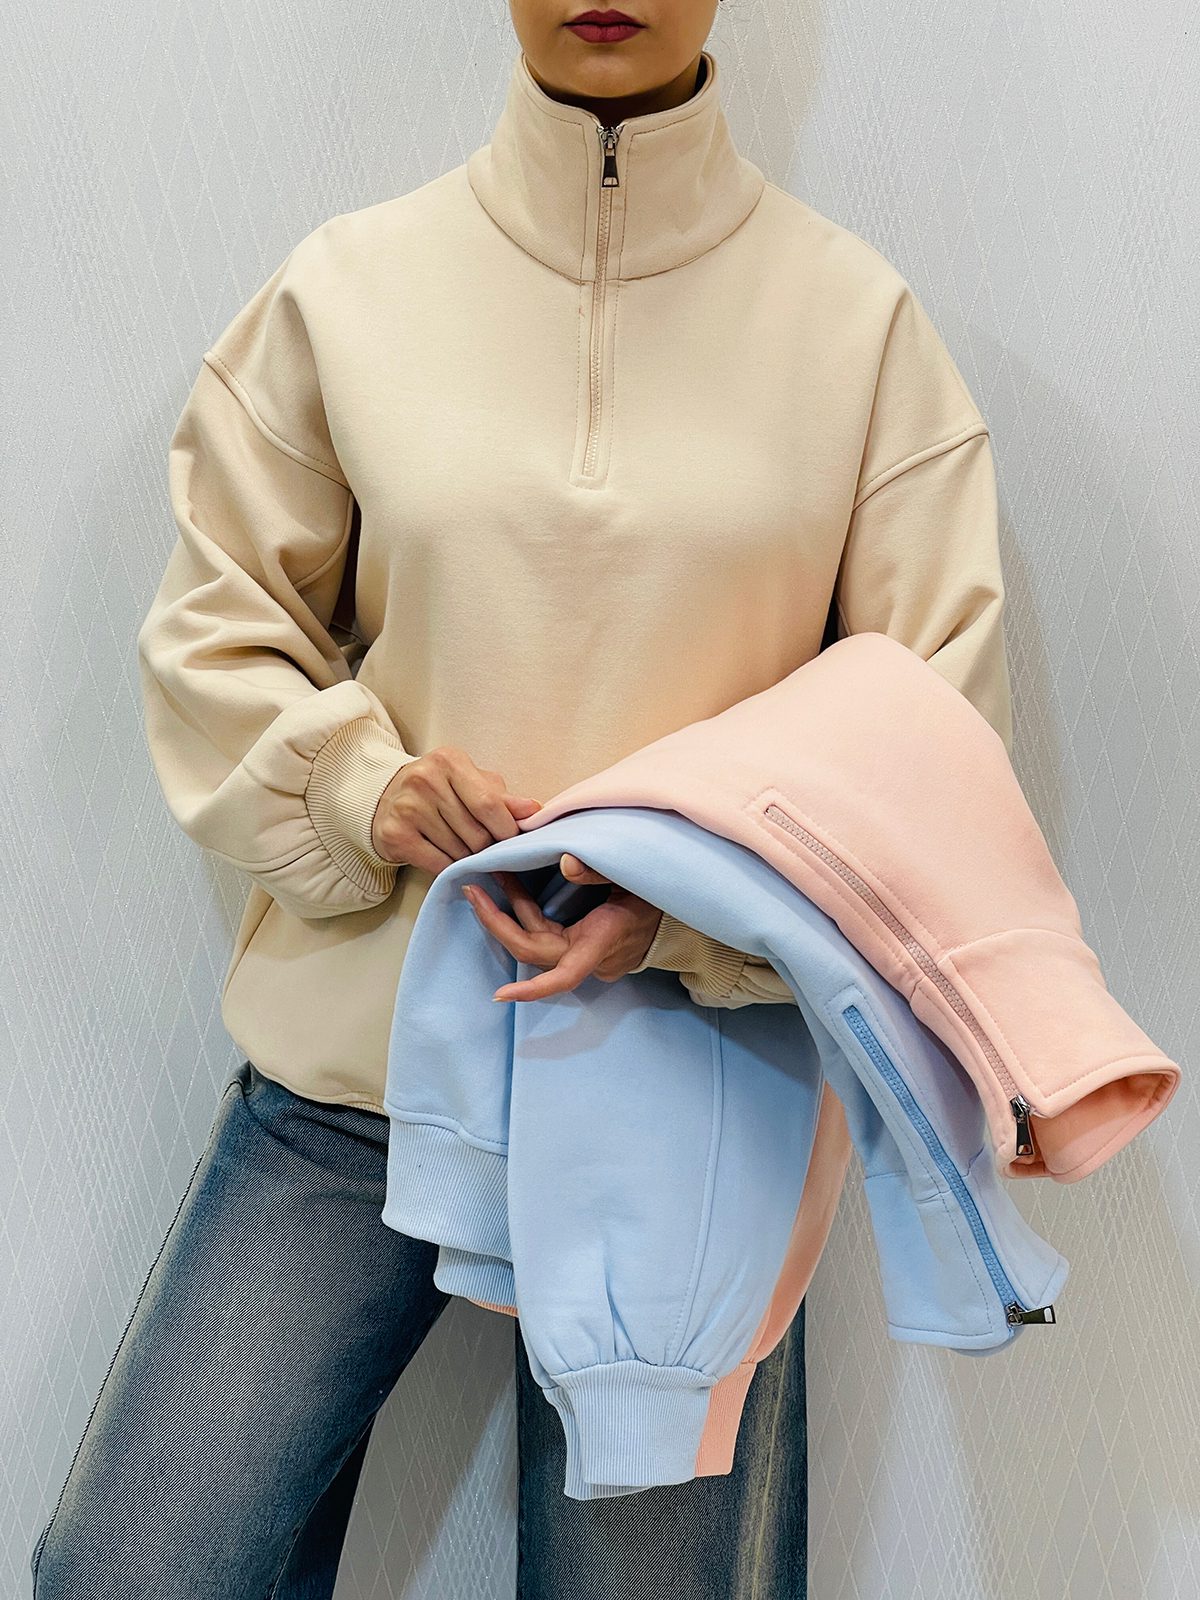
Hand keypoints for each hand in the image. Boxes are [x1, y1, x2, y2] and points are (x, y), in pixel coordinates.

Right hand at [370, 746, 542, 873]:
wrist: (386, 797)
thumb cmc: (440, 790)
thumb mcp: (472, 784)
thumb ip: (503, 799)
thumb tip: (535, 811)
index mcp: (450, 761)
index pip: (489, 804)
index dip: (507, 830)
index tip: (513, 841)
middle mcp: (425, 780)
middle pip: (476, 833)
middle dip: (489, 849)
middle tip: (488, 850)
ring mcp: (407, 807)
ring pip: (459, 852)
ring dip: (470, 860)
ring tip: (466, 852)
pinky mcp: (394, 834)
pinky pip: (437, 864)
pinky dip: (450, 869)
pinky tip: (450, 861)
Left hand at [462, 853, 663, 1001]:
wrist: (680, 919)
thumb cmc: (660, 897)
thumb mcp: (635, 879)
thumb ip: (601, 870)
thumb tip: (566, 862)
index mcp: (602, 942)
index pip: (563, 975)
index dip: (531, 989)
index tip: (499, 993)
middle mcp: (589, 955)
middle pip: (534, 951)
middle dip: (499, 921)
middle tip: (471, 888)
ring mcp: (584, 953)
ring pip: (538, 940)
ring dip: (512, 911)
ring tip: (491, 876)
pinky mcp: (581, 945)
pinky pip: (547, 935)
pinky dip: (528, 913)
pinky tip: (513, 889)